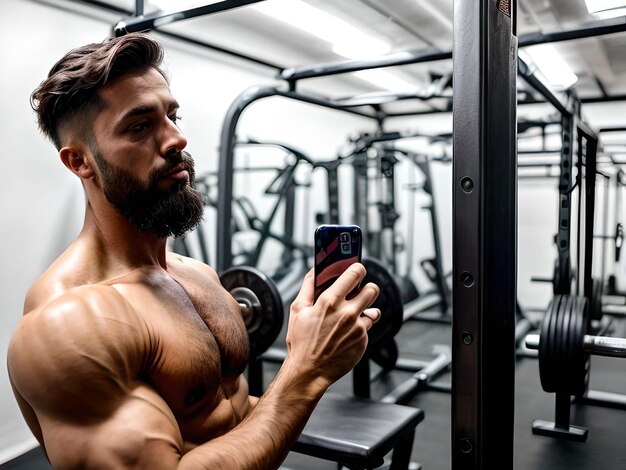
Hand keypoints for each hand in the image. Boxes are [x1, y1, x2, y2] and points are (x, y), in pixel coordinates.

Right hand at [284, 263, 380, 388]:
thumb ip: (308, 286)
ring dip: (366, 309)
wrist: (309, 371)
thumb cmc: (301, 341)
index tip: (356, 269)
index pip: (354, 273)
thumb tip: (315, 270)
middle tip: (359, 293)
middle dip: (367, 289)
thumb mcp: (298, 310)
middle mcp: (347, 313)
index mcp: (330, 301)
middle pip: (372, 289)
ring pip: (374, 310)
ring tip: (355, 314)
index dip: (357, 269)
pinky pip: (368, 328)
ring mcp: (357, 328)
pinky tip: (347, 333)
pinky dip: (360, 328)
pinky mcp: (363, 341)